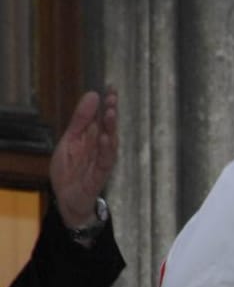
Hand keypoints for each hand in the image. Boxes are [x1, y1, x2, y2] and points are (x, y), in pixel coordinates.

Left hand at [51, 87, 118, 229]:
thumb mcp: (70, 139)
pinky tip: (107, 138)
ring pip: (110, 142)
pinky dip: (107, 150)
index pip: (102, 116)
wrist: (67, 198)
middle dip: (111, 112)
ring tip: (110, 113)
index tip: (111, 87)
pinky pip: (105, 161)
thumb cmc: (70, 170)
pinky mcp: (99, 175)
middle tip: (112, 97)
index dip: (108, 103)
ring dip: (112, 128)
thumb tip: (92, 95)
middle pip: (109, 127)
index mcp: (94, 137)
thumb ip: (80, 119)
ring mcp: (101, 161)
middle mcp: (101, 147)